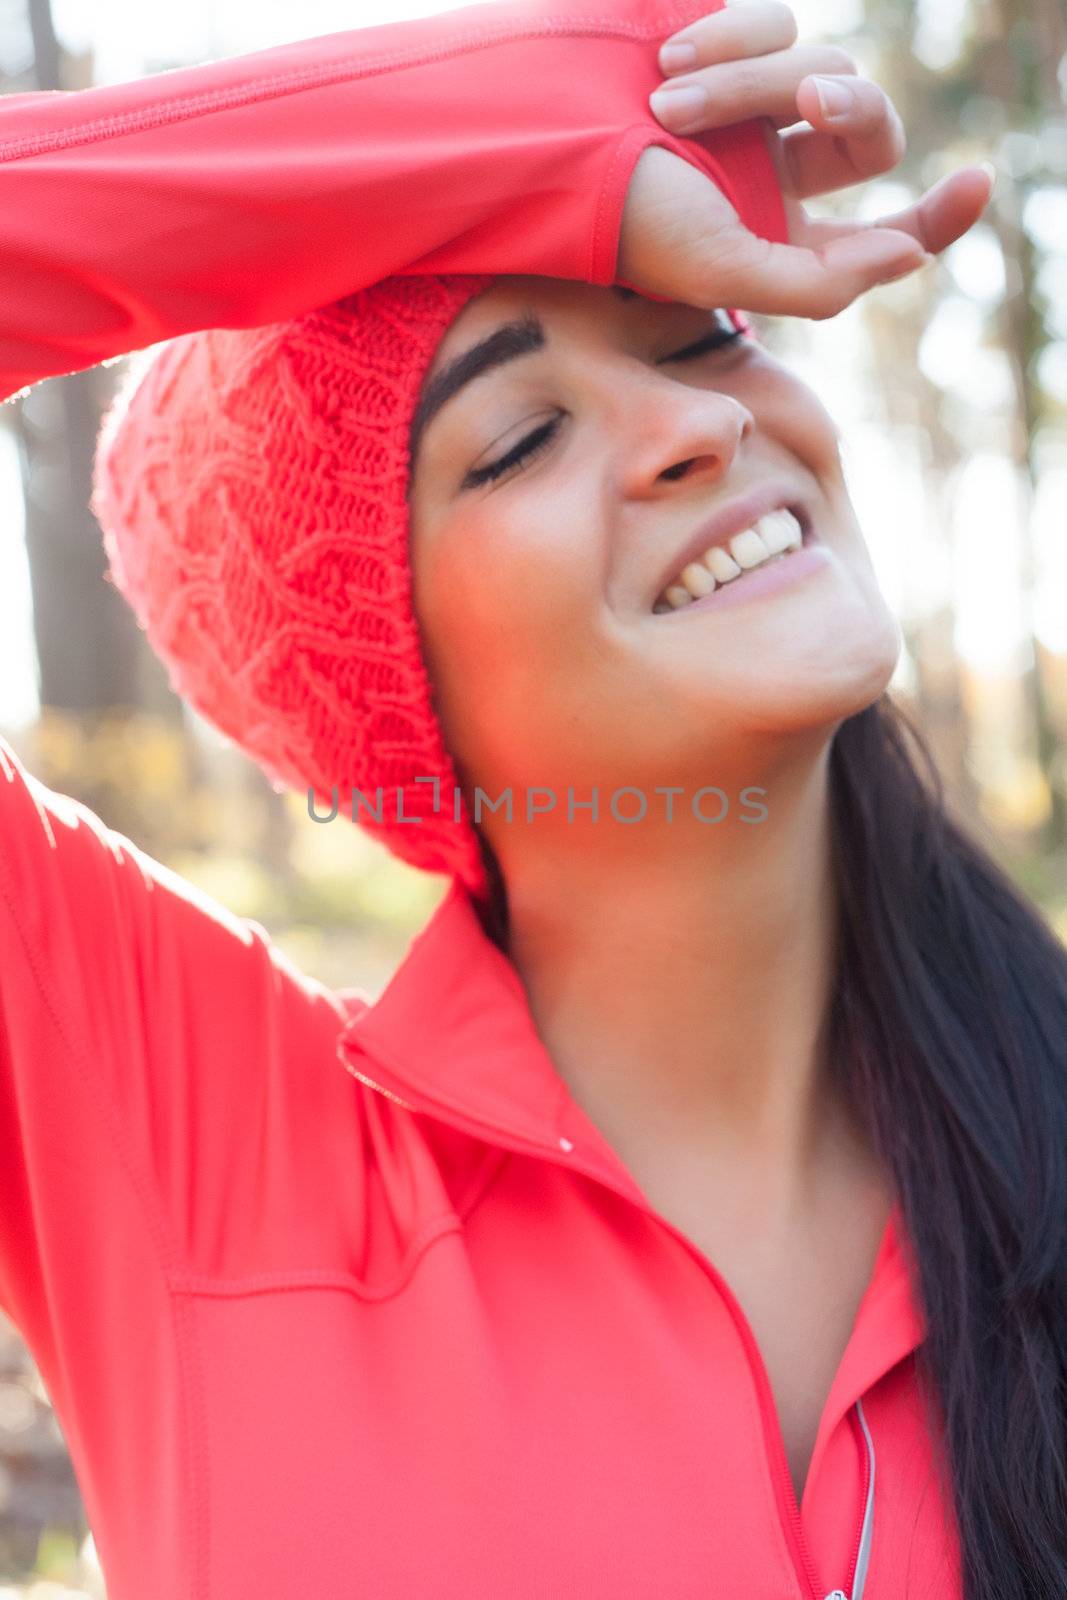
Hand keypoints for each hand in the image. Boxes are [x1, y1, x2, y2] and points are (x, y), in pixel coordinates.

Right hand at [618, 0, 992, 318]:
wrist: (543, 140)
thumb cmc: (623, 220)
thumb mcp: (718, 271)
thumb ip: (814, 283)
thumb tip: (904, 255)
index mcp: (785, 238)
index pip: (886, 232)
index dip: (938, 214)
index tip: (977, 182)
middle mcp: (781, 170)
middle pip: (871, 127)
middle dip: (857, 104)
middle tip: (815, 98)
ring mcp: (758, 103)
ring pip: (818, 63)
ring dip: (751, 78)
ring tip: (669, 101)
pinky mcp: (730, 41)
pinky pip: (774, 18)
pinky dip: (729, 37)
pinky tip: (669, 60)